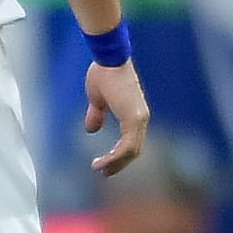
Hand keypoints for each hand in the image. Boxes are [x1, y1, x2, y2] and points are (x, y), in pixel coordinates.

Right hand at [83, 58, 148, 177]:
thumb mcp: (97, 99)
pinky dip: (115, 157)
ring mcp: (139, 119)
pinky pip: (127, 145)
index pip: (131, 142)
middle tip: (104, 173)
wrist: (109, 59)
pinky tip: (101, 162)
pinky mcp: (134, 118)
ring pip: (131, 151)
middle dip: (118, 164)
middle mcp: (140, 118)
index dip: (119, 155)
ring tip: (100, 170)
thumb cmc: (104, 73)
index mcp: (133, 114)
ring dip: (115, 163)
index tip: (104, 164)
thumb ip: (96, 115)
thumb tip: (91, 129)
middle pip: (133, 150)